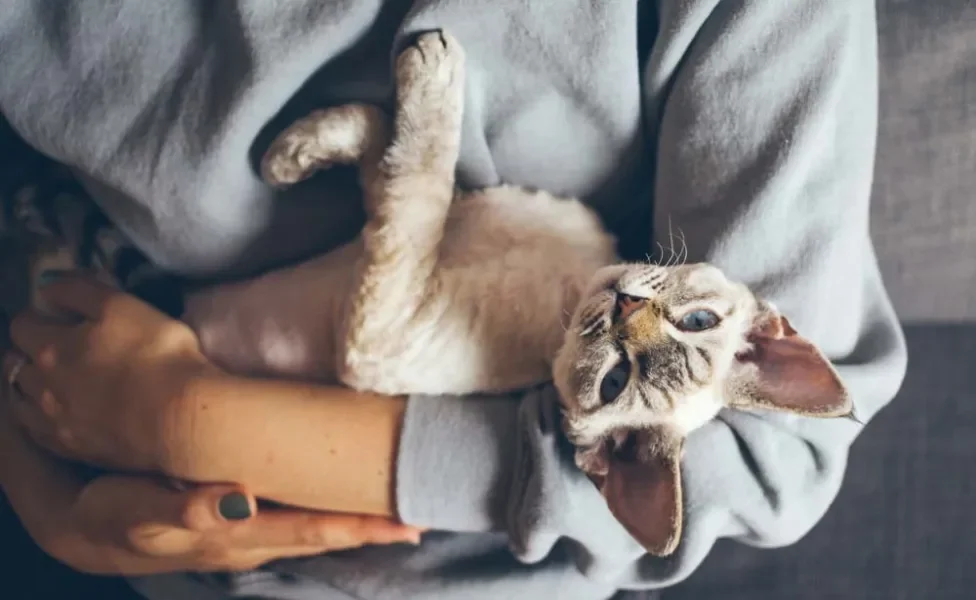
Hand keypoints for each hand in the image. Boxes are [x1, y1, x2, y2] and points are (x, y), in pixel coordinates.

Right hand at [0, 405, 421, 574]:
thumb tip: (240, 498)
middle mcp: (256, 536)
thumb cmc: (117, 513)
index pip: (314, 530)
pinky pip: (301, 516)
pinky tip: (350, 500)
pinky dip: (333, 512)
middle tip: (426, 511)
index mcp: (239, 534)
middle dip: (377, 526)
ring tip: (404, 509)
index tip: (406, 521)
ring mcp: (254, 529)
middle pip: (330, 532)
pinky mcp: (248, 516)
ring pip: (320, 526)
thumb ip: (188, 507)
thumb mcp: (141, 510)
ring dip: (362, 520)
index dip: (361, 526)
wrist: (92, 525)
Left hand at [4, 274, 211, 474]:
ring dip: (27, 388)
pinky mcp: (76, 451)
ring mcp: (57, 424)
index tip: (54, 312)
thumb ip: (80, 291)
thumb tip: (47, 287)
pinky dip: (38, 420)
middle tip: (49, 345)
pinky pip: (39, 435)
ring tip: (46, 382)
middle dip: (26, 351)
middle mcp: (44, 387)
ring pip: (21, 402)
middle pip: (16, 365)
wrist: (180, 419)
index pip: (23, 325)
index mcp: (52, 347)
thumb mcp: (124, 305)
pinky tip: (52, 417)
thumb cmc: (157, 354)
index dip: (36, 314)